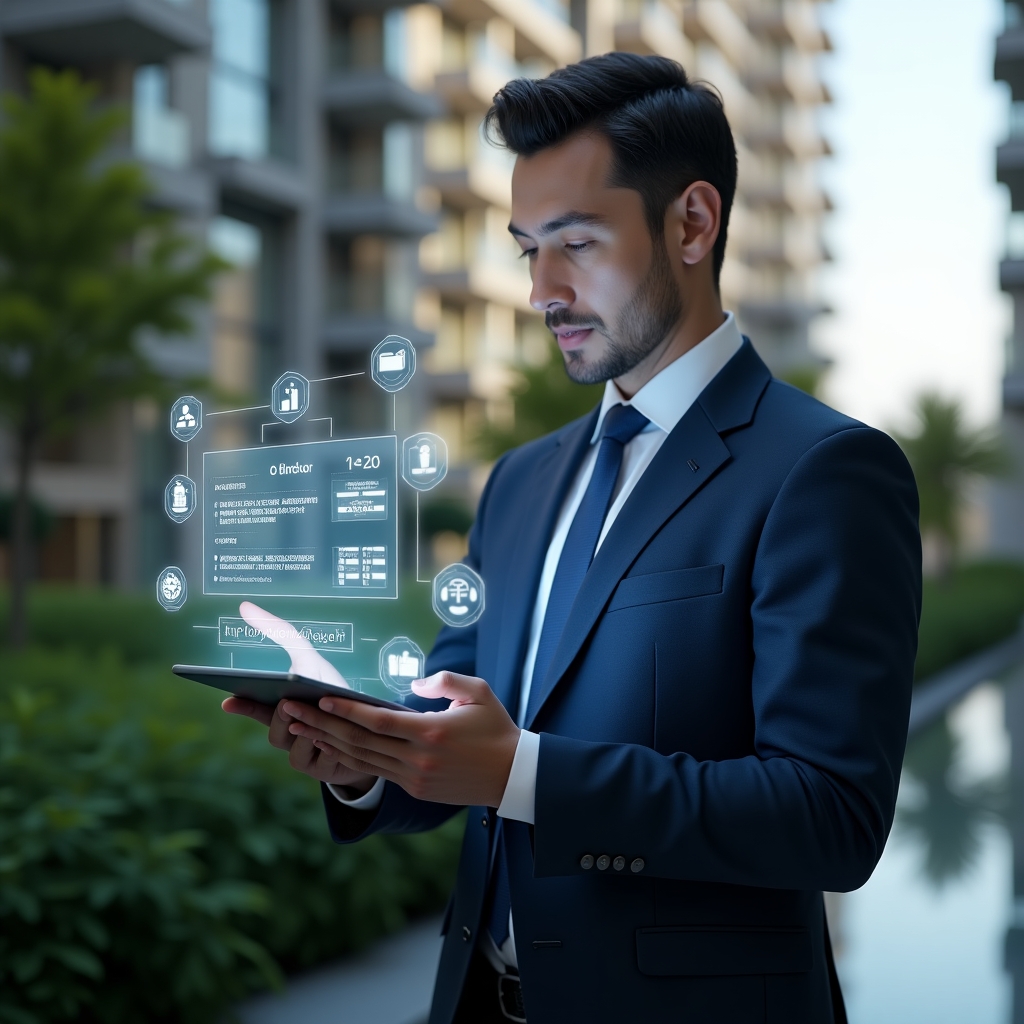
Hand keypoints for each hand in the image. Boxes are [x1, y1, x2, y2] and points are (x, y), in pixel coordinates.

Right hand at [221, 602, 377, 794]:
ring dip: (304, 731)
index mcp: (280, 711)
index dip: (242, 706)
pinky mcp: (326, 770)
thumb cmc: (332, 689)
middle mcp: (289, 735)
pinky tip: (328, 737)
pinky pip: (318, 763)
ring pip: (294, 747)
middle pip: (275, 730)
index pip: (254, 709)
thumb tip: (244, 605)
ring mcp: (305, 755)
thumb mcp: (309, 658)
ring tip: (311, 717)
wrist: (369, 726)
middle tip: (285, 702)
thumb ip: (279, 632)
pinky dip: (321, 748)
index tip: (228, 700)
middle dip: (280, 716)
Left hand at [282, 670, 520, 806]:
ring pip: (361, 759)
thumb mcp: (479, 692)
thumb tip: (413, 683)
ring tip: (299, 727)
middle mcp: (417, 758)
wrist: (512, 775)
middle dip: (321, 724)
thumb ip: (445, 680)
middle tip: (291, 710)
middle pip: (359, 741)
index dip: (346, 710)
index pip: (378, 721)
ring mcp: (413, 777)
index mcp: (431, 733)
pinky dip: (347, 758)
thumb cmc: (496, 728)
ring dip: (327, 742)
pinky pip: (374, 771)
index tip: (320, 698)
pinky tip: (329, 746)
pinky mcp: (414, 788)